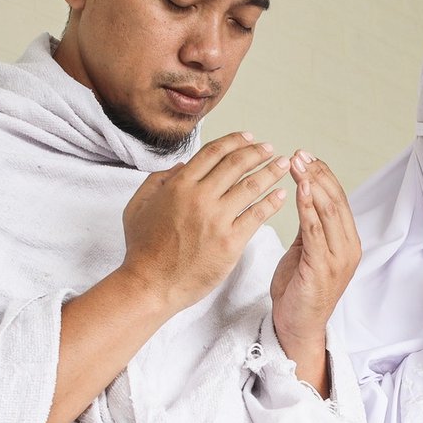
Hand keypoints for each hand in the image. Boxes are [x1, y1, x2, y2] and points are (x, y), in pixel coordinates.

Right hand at [118, 132, 287, 314]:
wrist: (151, 284)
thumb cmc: (142, 248)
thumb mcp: (138, 205)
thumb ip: (158, 180)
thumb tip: (181, 165)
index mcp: (179, 185)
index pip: (213, 152)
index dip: (234, 142)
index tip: (249, 138)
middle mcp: (200, 197)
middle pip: (236, 165)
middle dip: (257, 153)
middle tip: (270, 149)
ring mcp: (216, 219)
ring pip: (251, 187)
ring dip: (271, 172)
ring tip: (284, 166)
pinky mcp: (230, 242)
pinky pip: (257, 216)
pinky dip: (272, 202)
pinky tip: (282, 195)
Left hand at [271, 152, 360, 393]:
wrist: (297, 326)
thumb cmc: (299, 290)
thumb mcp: (306, 251)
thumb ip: (311, 227)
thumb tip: (305, 196)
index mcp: (347, 241)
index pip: (339, 199)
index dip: (323, 174)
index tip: (305, 156)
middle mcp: (348, 247)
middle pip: (336, 200)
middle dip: (317, 174)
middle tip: (299, 154)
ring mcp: (338, 258)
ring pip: (329, 212)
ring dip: (312, 184)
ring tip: (296, 164)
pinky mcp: (322, 268)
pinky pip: (315, 231)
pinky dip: (307, 208)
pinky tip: (299, 190)